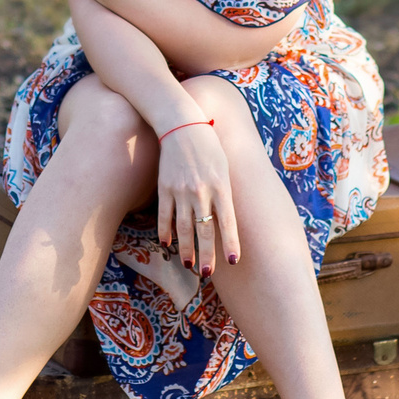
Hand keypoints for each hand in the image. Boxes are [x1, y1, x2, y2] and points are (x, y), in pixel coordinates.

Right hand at [155, 113, 240, 271]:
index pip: (228, 222)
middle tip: (207, 273)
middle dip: (207, 255)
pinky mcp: (165, 187)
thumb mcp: (224, 168)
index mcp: (221, 186)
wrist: (182, 125)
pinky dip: (165, 231)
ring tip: (190, 265)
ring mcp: (181, 190)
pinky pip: (164, 215)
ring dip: (186, 249)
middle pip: (204, 230)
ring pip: (183, 227)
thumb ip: (226, 194)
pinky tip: (167, 244)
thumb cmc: (209, 146)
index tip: (234, 261)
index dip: (231, 243)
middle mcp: (201, 191)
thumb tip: (226, 221)